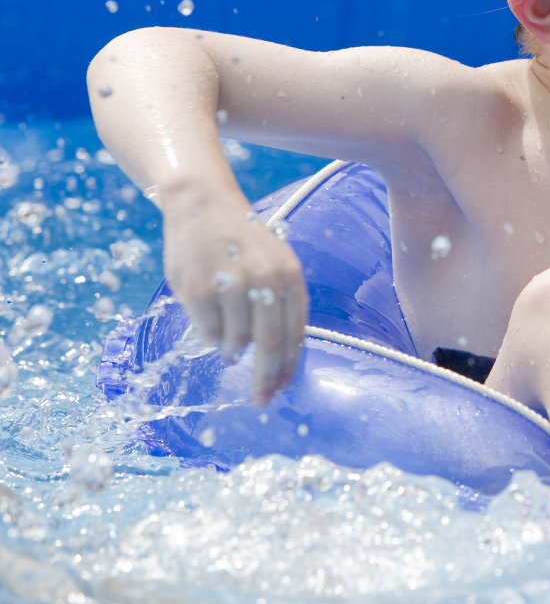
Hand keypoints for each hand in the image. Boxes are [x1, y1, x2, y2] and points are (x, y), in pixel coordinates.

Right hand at [161, 189, 308, 402]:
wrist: (203, 204)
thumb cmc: (241, 240)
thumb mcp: (275, 262)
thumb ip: (280, 302)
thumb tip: (281, 355)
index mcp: (290, 275)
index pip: (296, 332)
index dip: (289, 366)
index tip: (282, 389)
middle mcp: (265, 282)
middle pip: (270, 345)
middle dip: (266, 378)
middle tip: (261, 399)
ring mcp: (232, 286)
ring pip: (235, 342)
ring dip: (231, 350)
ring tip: (226, 336)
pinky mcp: (199, 292)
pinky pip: (207, 332)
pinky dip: (208, 334)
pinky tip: (207, 317)